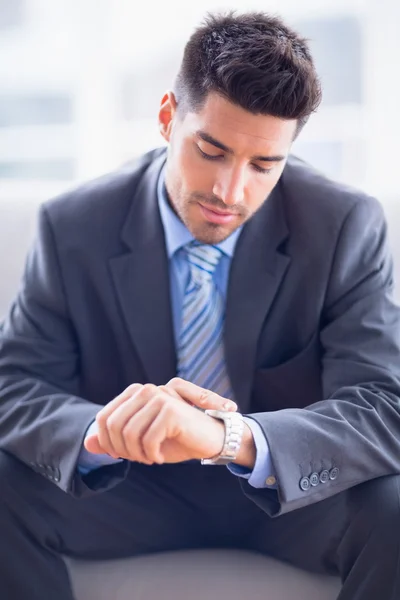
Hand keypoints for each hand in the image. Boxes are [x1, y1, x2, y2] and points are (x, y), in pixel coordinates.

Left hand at [84, 378, 236, 464]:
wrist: (211, 439)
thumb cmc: (176, 438)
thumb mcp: (140, 441)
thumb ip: (113, 440)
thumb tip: (88, 443)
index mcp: (136, 392)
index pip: (104, 418)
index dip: (107, 441)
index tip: (120, 455)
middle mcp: (146, 390)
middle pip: (113, 426)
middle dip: (122, 450)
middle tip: (139, 459)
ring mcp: (159, 397)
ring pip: (129, 434)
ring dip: (137, 454)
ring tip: (151, 458)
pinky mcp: (171, 410)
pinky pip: (147, 440)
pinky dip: (151, 455)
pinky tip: (160, 457)